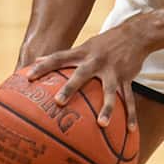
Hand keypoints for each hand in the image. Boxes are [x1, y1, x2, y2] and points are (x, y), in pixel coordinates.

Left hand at [27, 21, 147, 127]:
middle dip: (70, 88)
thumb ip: (63, 56)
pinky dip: (131, 114)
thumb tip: (37, 60)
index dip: (43, 66)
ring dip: (107, 107)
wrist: (135, 33)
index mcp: (82, 53)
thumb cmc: (104, 43)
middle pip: (81, 75)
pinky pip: (129, 99)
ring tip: (102, 124)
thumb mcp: (83, 46)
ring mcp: (112, 70)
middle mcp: (96, 61)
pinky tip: (130, 130)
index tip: (28, 76)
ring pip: (109, 90)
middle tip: (58, 102)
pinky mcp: (127, 77)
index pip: (58, 58)